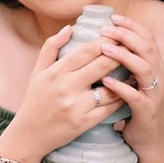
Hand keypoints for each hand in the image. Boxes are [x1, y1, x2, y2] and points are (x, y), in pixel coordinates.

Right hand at [1, 24, 126, 162]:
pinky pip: (110, 108)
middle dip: (120, 55)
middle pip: (101, 66)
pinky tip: (127, 91)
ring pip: (110, 88)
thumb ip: (51, 47)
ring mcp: (77, 106)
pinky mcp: (85, 122)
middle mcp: (67, 87)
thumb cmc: (34, 100)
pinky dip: (121, 98)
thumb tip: (69, 28)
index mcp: (55, 72)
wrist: (29, 134)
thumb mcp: (37, 71)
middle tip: (131, 48)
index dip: (105, 42)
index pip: (86, 51)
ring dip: (125, 78)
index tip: (117, 35)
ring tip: (134, 70)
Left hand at [99, 14, 163, 157]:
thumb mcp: (130, 79)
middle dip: (126, 35)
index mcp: (152, 66)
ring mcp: (153, 93)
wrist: (145, 139)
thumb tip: (102, 40)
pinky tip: (105, 81)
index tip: (113, 17)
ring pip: (144, 68)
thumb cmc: (131, 105)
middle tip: (105, 29)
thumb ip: (122, 62)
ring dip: (124, 56)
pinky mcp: (146, 111)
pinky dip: (121, 87)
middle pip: (146, 48)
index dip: (132, 26)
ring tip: (104, 48)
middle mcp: (156, 76)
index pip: (146, 38)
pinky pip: (135, 96)